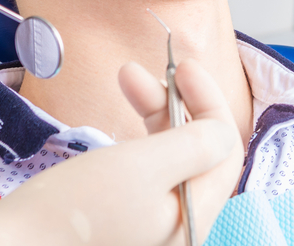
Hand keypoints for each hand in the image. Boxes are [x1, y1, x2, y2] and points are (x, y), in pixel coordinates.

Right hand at [0, 59, 241, 245]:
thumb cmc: (69, 210)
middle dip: (176, 102)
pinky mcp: (123, 219)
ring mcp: (150, 225)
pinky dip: (140, 136)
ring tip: (126, 77)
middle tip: (142, 70)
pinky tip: (122, 119)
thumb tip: (223, 129)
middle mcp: (178, 227)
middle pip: (198, 151)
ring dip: (155, 111)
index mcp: (192, 219)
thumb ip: (195, 144)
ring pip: (171, 155)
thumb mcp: (143, 166)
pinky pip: (148, 170)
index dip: (208, 101)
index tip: (183, 66)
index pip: (224, 149)